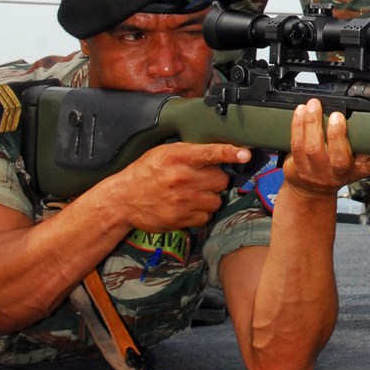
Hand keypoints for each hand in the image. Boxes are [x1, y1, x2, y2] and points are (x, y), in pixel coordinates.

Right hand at [115, 141, 250, 231]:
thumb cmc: (145, 173)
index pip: (211, 153)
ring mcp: (184, 200)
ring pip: (217, 199)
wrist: (124, 199)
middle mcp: (183, 178)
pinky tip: (188, 206)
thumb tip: (217, 152)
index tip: (245, 154)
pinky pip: (207, 216)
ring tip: (193, 193)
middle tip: (202, 178)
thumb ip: (190, 151)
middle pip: (222, 179)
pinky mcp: (183, 218)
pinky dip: (201, 212)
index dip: (230, 152)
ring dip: (210, 197)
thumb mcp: (164, 153)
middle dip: (216, 179)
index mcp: (179, 157)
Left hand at [283, 98, 369, 196]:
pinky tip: (300, 112)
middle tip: (336, 115)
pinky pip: (296, 144)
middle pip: (338, 156)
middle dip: (337, 135)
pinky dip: (297, 126)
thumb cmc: (335, 172)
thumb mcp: (359, 168)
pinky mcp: (297, 165)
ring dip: (312, 124)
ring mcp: (315, 170)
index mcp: (355, 170)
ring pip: (313, 148)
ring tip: (314, 106)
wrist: (309, 190)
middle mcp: (336, 172)